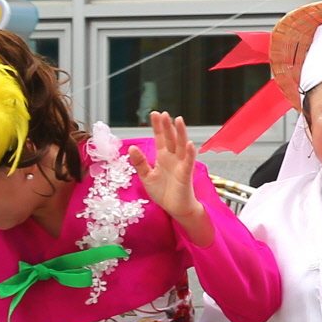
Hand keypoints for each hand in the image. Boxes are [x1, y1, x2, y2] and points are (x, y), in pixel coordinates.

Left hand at [126, 112, 213, 243]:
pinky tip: (189, 143)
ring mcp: (181, 165)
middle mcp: (173, 158)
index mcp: (163, 158)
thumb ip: (140, 162)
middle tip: (162, 113)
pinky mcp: (186, 174)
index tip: (154, 114)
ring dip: (180, 133)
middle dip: (166, 126)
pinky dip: (190, 153)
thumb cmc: (163, 193)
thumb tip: (131, 147)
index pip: (160, 139)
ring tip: (178, 120)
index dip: (157, 127)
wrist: (175, 209)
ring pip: (181, 145)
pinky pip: (189, 161)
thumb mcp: (146, 176)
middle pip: (170, 138)